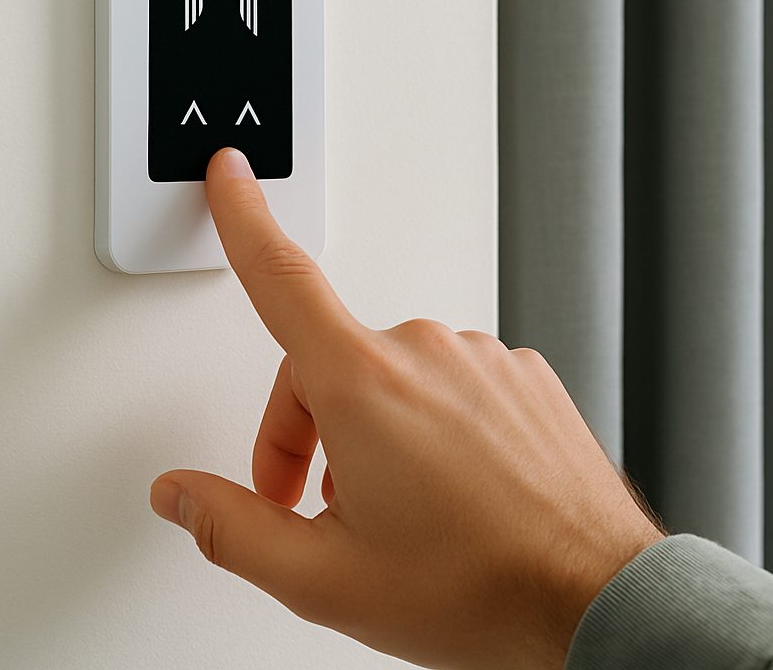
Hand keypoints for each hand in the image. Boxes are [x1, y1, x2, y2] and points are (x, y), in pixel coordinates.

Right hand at [150, 148, 663, 669]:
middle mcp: (428, 352)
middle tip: (313, 511)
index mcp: (366, 385)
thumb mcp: (326, 579)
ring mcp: (486, 361)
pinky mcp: (526, 379)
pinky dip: (435, 428)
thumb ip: (235, 529)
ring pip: (394, 380)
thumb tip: (181, 496)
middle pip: (329, 365)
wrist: (590, 596)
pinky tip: (451, 493)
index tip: (231, 175)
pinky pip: (455, 387)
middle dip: (305, 433)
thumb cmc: (477, 585)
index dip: (245, 222)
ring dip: (374, 433)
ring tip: (397, 515)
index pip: (282, 280)